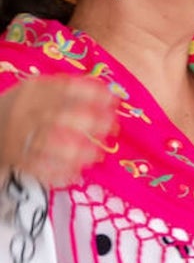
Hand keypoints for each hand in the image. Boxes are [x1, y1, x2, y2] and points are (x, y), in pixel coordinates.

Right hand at [0, 76, 117, 188]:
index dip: (92, 94)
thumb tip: (102, 89)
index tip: (114, 100)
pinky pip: (36, 167)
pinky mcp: (10, 157)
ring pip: (48, 143)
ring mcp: (15, 134)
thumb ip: (59, 90)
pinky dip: (57, 172)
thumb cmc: (13, 110)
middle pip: (60, 115)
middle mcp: (22, 110)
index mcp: (30, 90)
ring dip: (77, 150)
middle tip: (112, 127)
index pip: (64, 88)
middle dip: (90, 121)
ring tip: (97, 155)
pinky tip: (75, 174)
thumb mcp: (31, 92)